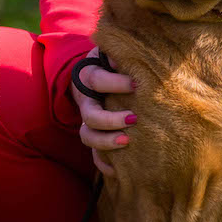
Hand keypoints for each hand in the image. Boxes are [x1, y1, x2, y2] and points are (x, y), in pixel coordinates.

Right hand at [71, 46, 136, 176]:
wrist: (98, 72)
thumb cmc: (113, 60)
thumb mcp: (113, 51)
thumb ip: (120, 52)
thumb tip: (123, 58)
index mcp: (88, 77)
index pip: (96, 80)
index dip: (114, 83)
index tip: (137, 84)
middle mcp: (85, 101)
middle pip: (90, 115)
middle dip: (110, 119)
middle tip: (133, 118)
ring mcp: (87, 120)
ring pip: (88, 136)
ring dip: (106, 141)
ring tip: (127, 142)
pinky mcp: (94, 135)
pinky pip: (93, 155)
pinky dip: (103, 164)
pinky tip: (117, 171)